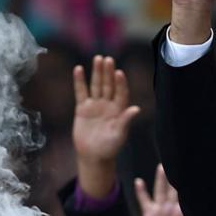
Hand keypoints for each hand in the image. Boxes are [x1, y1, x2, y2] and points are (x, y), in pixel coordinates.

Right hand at [73, 56, 139, 196]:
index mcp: (119, 110)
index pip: (121, 93)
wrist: (93, 156)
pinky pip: (81, 92)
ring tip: (98, 58)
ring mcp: (95, 105)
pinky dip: (80, 81)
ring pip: (96, 85)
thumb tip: (136, 109)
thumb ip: (126, 121)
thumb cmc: (109, 148)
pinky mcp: (83, 108)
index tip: (119, 72)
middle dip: (108, 72)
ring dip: (97, 72)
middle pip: (109, 85)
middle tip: (108, 59)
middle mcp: (108, 105)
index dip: (120, 83)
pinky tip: (79, 69)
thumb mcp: (119, 135)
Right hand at [135, 164, 196, 215]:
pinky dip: (141, 192)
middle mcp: (172, 207)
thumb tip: (213, 215)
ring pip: (161, 191)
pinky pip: (145, 200)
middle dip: (176, 176)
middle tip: (179, 161)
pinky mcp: (149, 213)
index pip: (188, 194)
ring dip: (161, 180)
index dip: (191, 184)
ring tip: (162, 167)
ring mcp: (160, 209)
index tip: (195, 171)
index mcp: (184, 211)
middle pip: (174, 189)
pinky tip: (139, 182)